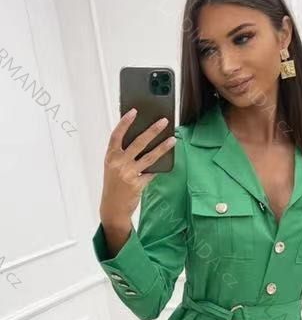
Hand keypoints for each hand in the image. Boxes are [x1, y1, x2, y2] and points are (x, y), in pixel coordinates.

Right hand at [99, 109, 176, 226]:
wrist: (113, 207)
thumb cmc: (113, 185)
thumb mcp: (113, 167)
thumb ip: (123, 154)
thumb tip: (143, 140)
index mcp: (110, 156)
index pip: (117, 135)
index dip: (125, 122)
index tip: (134, 111)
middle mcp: (118, 163)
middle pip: (138, 142)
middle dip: (152, 130)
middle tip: (163, 121)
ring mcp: (128, 174)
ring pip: (149, 156)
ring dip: (163, 147)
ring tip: (172, 139)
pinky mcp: (138, 184)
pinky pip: (151, 172)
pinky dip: (158, 167)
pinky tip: (167, 160)